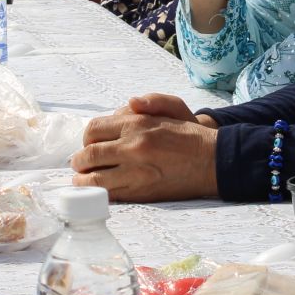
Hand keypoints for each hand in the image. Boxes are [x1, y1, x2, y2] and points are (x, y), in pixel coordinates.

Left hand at [70, 97, 220, 200]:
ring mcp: (136, 172)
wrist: (214, 162)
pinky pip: (109, 194)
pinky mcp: (141, 192)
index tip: (90, 143)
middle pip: (88, 155)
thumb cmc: (190, 134)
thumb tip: (129, 104)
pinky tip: (97, 190)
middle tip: (80, 163)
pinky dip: (97, 192)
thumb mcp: (173, 107)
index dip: (87, 138)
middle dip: (79, 160)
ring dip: (82, 179)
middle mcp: (133, 147)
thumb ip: (150, 101)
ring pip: (93, 179)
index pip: (94, 130)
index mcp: (137, 124)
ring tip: (83, 179)